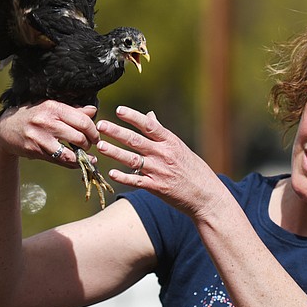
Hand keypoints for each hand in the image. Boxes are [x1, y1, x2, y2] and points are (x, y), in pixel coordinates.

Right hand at [0, 101, 100, 167]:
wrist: (6, 129)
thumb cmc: (33, 115)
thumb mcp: (50, 107)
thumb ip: (72, 109)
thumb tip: (93, 110)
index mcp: (53, 107)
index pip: (83, 120)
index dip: (93, 130)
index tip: (96, 134)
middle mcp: (46, 122)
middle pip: (80, 137)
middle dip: (90, 143)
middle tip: (91, 144)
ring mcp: (41, 138)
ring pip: (71, 153)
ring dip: (83, 156)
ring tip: (88, 155)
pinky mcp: (37, 151)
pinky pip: (61, 161)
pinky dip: (73, 163)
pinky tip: (78, 161)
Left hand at [96, 106, 225, 217]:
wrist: (207, 196)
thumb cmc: (194, 170)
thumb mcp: (180, 148)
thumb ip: (161, 133)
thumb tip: (149, 115)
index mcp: (171, 142)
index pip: (150, 126)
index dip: (133, 117)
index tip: (118, 110)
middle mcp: (164, 155)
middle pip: (136, 140)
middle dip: (117, 132)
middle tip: (100, 125)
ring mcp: (160, 172)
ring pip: (132, 159)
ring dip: (115, 152)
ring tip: (100, 146)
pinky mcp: (157, 188)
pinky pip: (137, 181)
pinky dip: (124, 177)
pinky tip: (112, 173)